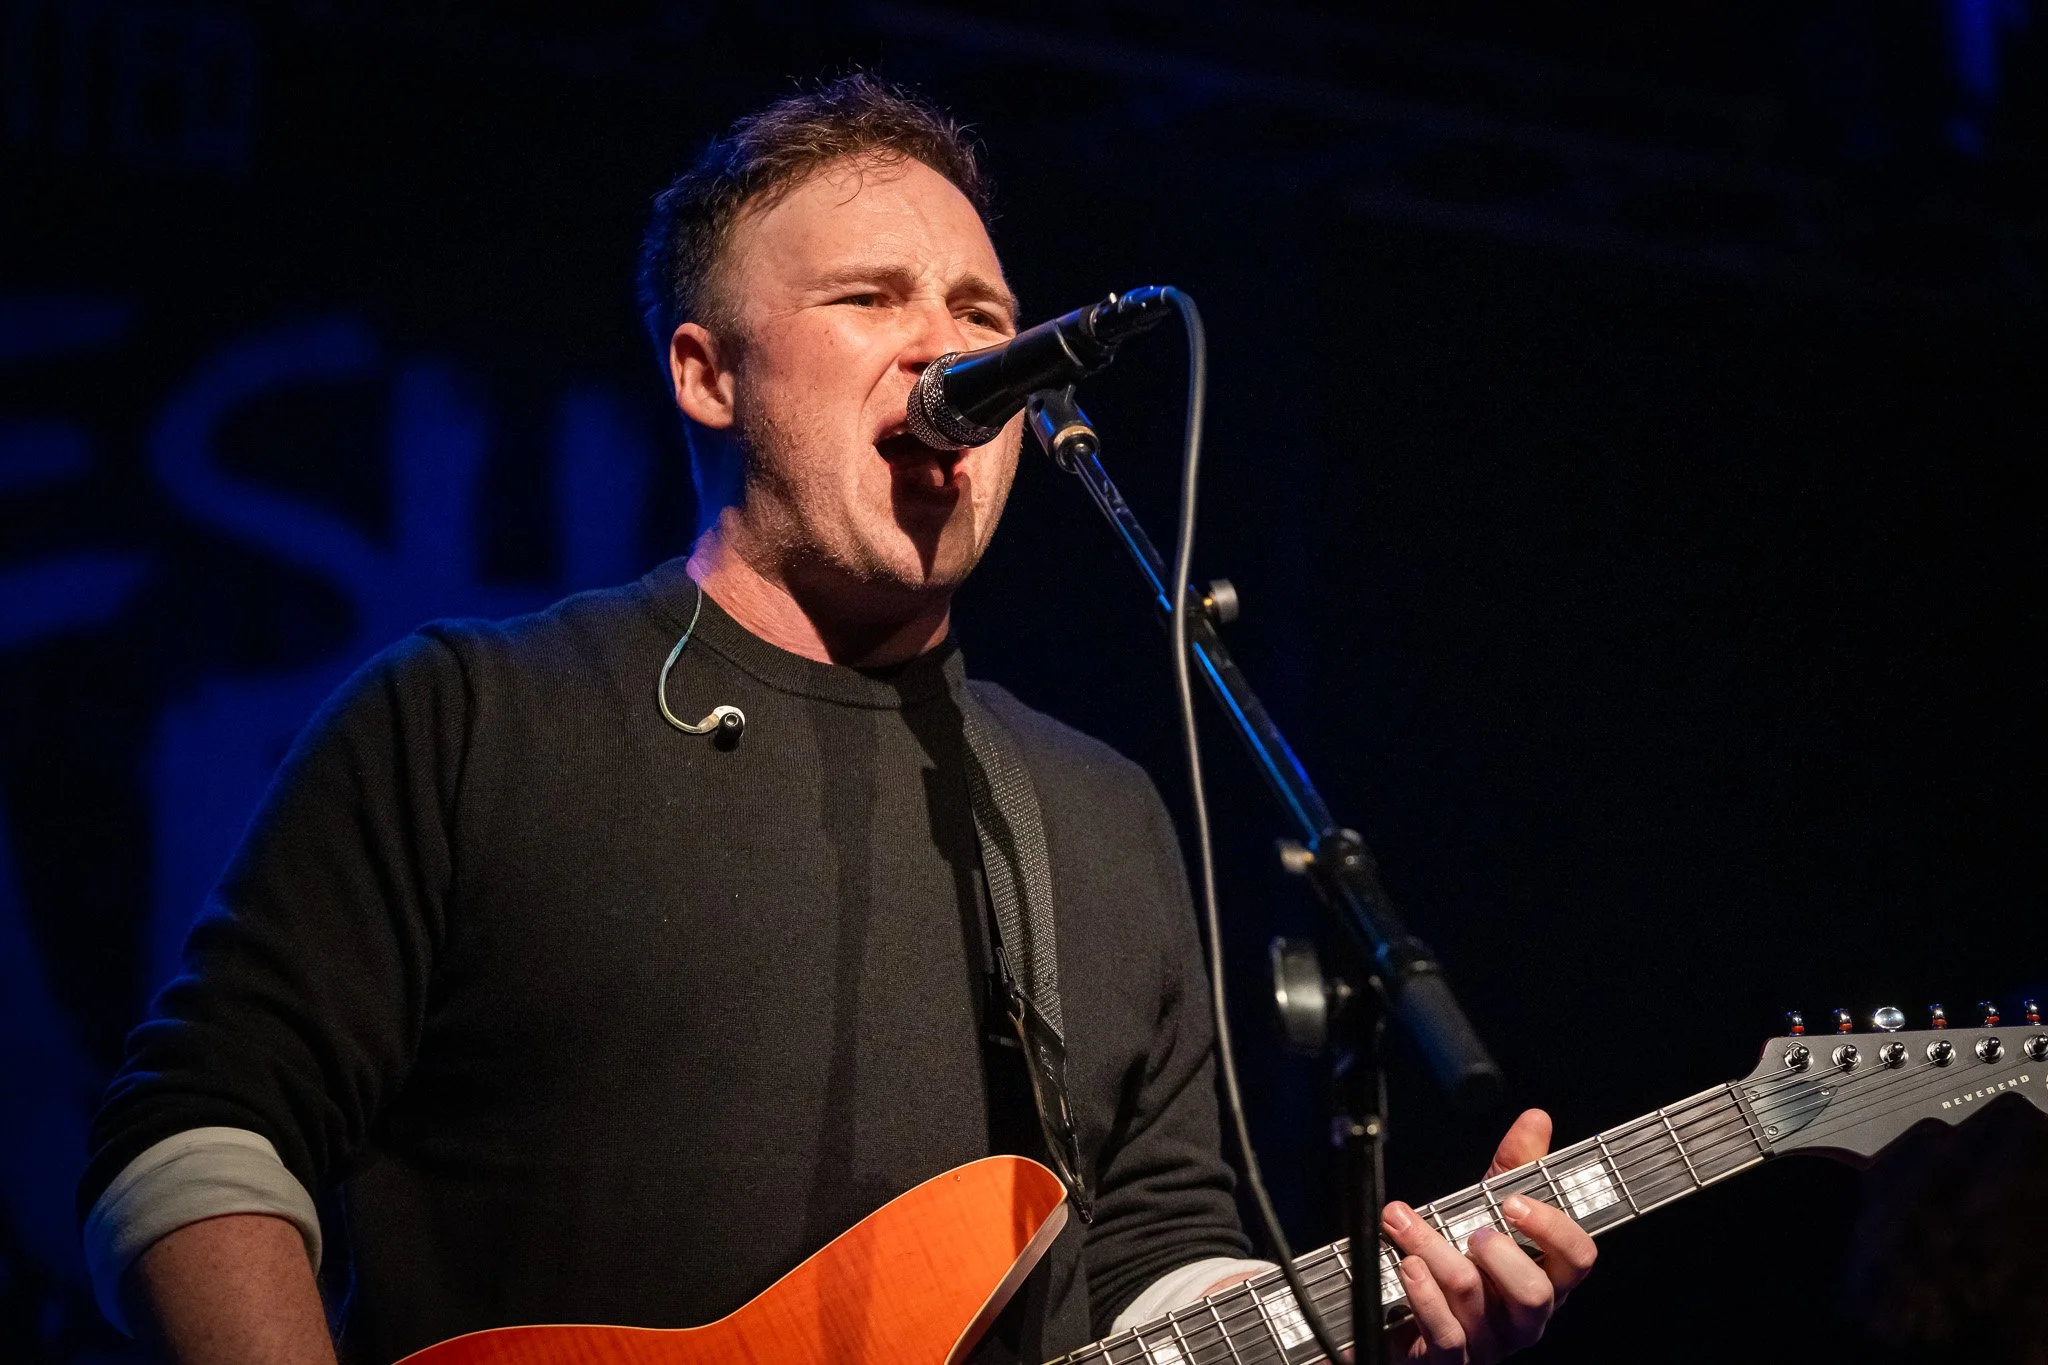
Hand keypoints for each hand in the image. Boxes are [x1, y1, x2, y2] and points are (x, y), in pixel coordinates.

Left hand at [1381, 1108, 1595, 1362]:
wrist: (1403, 1323)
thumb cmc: (1457, 1266)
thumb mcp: (1484, 1212)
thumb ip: (1512, 1170)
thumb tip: (1536, 1120)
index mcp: (1544, 1281)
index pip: (1578, 1260)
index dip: (1554, 1229)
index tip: (1515, 1200)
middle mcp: (1523, 1319)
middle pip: (1535, 1292)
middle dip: (1501, 1254)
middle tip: (1472, 1230)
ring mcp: (1487, 1343)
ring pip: (1474, 1299)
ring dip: (1433, 1250)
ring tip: (1404, 1223)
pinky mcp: (1448, 1359)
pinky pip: (1444, 1333)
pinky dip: (1422, 1294)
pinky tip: (1406, 1266)